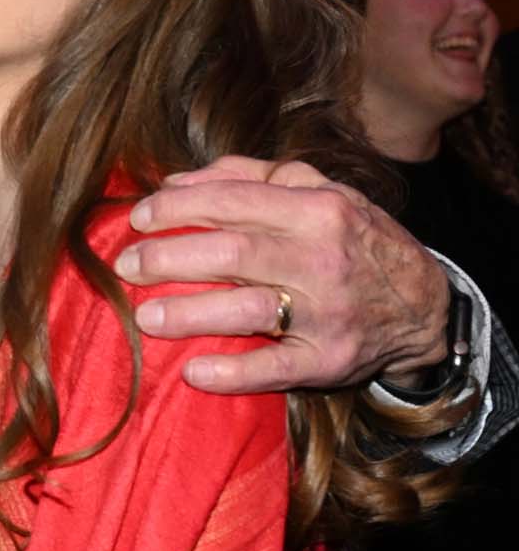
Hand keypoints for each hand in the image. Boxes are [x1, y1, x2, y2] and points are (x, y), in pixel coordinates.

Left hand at [114, 156, 451, 394]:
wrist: (423, 304)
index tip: (137, 219)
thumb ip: (249, 178)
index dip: (176, 209)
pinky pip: (276, 368)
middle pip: (233, 252)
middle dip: (169, 258)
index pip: (233, 201)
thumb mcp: (319, 193)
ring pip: (249, 309)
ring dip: (190, 314)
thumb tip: (175, 181)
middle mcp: (322, 258)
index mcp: (317, 210)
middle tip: (126, 266)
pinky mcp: (329, 359)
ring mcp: (327, 312)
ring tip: (145, 317)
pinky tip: (194, 372)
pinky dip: (233, 372)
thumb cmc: (353, 240)